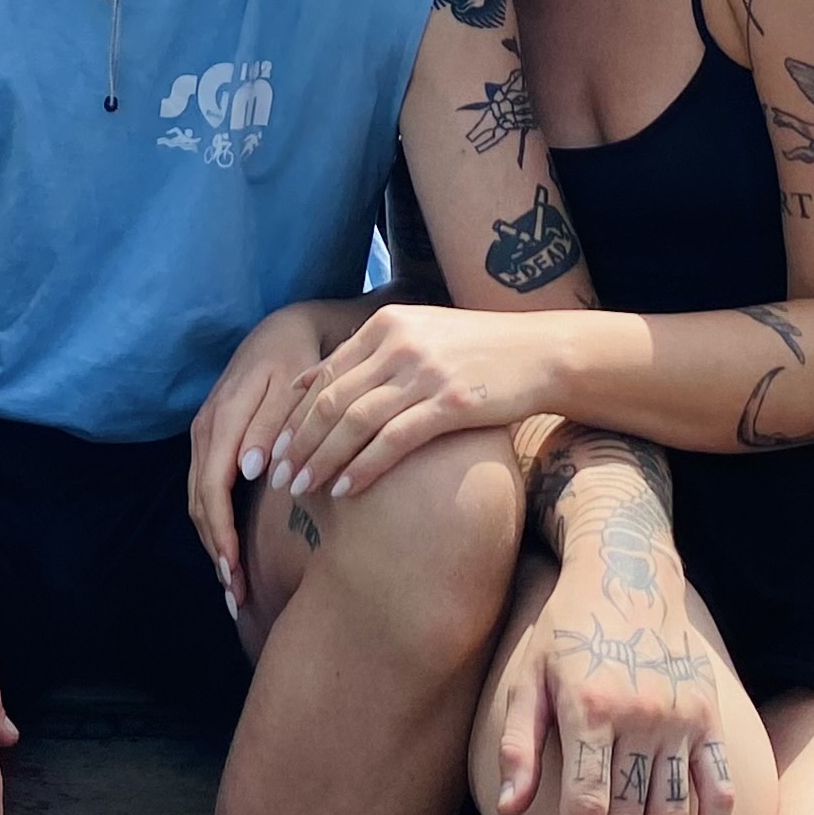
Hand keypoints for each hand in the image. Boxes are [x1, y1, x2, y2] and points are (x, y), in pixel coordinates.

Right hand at [187, 303, 343, 604]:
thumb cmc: (297, 359)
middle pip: (199, 502)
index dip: (221, 533)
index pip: (212, 487)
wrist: (285, 329)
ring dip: (213, 544)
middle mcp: (206, 429)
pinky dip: (215, 524)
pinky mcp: (212, 440)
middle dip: (215, 551)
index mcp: (224, 418)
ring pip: (198, 500)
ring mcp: (205, 434)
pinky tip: (230, 551)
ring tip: (232, 586)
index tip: (235, 570)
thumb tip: (247, 469)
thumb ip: (270, 425)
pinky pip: (205, 489)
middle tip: (235, 596)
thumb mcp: (292, 384)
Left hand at [265, 304, 554, 499]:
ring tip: (301, 490)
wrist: (539, 352)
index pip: (325, 375)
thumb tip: (305, 381)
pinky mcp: (449, 402)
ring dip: (322, 460)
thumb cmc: (475, 350)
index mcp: (386, 324)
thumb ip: (364, 355)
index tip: (274, 449)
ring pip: (354, 422)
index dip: (294, 416)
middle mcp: (399, 342)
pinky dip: (363, 466)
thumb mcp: (416, 335)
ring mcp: (424, 372)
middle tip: (278, 478)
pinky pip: (394, 439)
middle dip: (299, 443)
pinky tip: (345, 490)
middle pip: (331, 400)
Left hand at [495, 528, 735, 814]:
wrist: (628, 573)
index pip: (586, 805)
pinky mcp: (709, 720)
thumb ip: (517, 744)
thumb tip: (509, 811)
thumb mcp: (527, 675)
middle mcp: (643, 716)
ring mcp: (683, 719)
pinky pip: (717, 789)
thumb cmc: (565, 628)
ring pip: (672, 813)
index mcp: (592, 708)